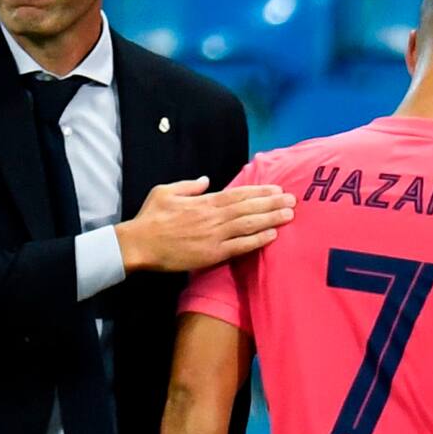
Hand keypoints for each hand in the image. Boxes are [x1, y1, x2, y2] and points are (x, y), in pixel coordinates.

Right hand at [115, 176, 295, 272]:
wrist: (139, 244)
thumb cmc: (150, 217)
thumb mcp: (166, 191)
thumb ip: (189, 186)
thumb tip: (206, 180)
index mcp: (203, 201)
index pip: (237, 194)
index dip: (258, 192)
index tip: (276, 189)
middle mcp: (213, 216)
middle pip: (248, 208)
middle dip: (272, 203)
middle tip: (293, 199)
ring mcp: (214, 235)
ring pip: (248, 225)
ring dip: (271, 219)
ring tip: (290, 214)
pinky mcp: (212, 254)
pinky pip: (240, 246)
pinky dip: (258, 240)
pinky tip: (273, 236)